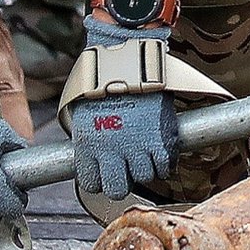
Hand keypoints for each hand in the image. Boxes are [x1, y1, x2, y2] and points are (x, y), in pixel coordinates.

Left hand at [70, 15, 177, 198]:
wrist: (126, 59)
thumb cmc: (103, 81)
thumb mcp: (84, 114)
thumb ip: (90, 139)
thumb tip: (95, 155)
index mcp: (88, 145)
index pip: (92, 183)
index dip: (101, 180)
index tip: (107, 172)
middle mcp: (110, 151)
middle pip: (117, 189)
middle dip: (123, 181)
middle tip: (128, 168)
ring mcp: (137, 147)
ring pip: (144, 177)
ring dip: (146, 168)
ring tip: (147, 152)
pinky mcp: (160, 140)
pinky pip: (165, 166)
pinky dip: (165, 161)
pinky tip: (161, 149)